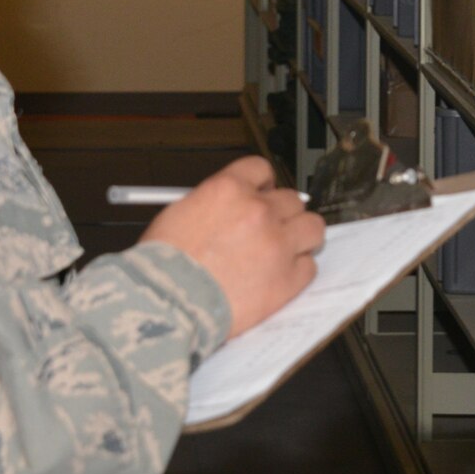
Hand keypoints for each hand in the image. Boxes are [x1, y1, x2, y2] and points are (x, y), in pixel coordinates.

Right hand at [143, 155, 323, 336]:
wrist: (168, 304)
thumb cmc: (162, 266)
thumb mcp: (179, 214)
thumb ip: (212, 205)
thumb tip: (227, 210)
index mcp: (229, 189)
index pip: (261, 169)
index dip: (263, 183)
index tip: (263, 193)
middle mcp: (259, 211)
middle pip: (291, 199)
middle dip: (282, 213)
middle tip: (272, 228)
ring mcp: (278, 244)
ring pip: (312, 227)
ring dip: (302, 237)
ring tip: (288, 250)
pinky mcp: (288, 279)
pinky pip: (309, 266)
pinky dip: (298, 271)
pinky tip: (281, 277)